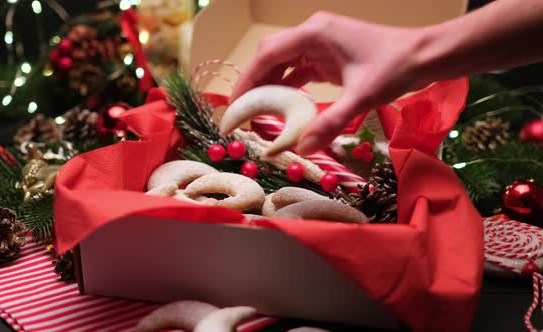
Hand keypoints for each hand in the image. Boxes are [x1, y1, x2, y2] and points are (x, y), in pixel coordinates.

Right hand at [231, 12, 430, 154]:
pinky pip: (300, 70)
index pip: (268, 54)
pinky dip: (289, 87)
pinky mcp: (330, 56)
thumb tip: (302, 149)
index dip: (247, 79)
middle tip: (243, 112)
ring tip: (258, 112)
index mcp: (314, 33)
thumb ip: (330, 123)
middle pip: (271, 56)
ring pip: (284, 63)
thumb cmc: (396, 68)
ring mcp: (322, 44)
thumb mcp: (362, 97)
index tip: (236, 104)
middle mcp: (313, 34)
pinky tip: (283, 106)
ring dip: (271, 86)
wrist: (426, 56)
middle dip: (255, 83)